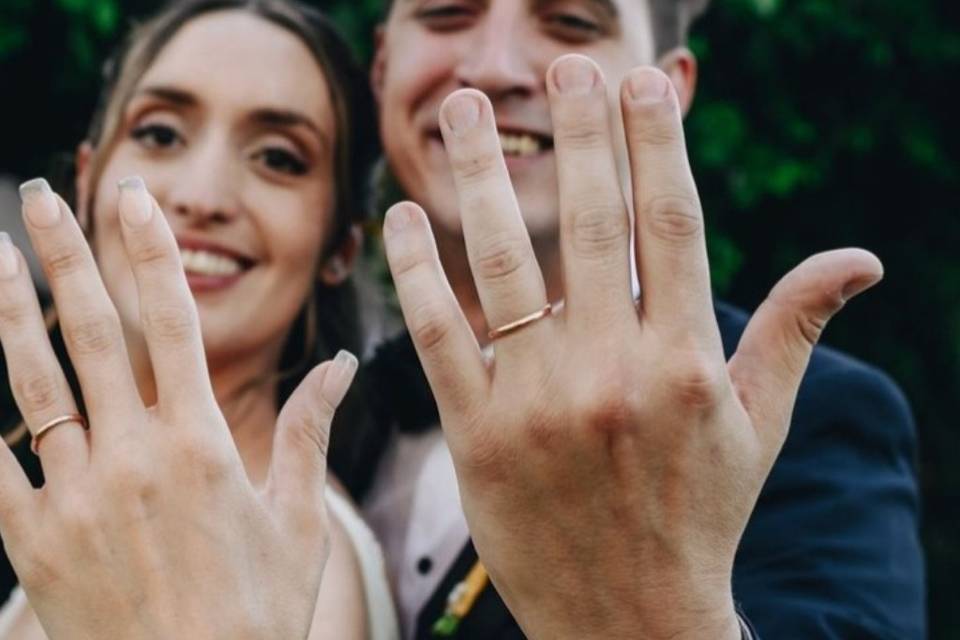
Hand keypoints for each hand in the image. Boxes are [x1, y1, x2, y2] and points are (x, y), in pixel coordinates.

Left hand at [0, 178, 356, 639]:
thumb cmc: (255, 611)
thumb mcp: (296, 518)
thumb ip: (309, 431)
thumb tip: (342, 366)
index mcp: (202, 443)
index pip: (174, 321)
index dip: (151, 251)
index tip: (134, 199)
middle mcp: (134, 455)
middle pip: (93, 331)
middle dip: (66, 253)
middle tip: (44, 195)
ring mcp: (76, 495)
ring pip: (34, 382)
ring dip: (12, 311)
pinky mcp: (32, 541)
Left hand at [382, 55, 882, 638]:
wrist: (628, 616)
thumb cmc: (698, 513)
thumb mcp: (759, 425)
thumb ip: (795, 331)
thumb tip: (858, 260)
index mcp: (688, 361)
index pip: (672, 224)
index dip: (655, 143)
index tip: (638, 83)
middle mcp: (614, 372)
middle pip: (591, 225)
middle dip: (578, 136)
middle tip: (561, 68)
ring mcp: (538, 402)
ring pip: (504, 264)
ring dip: (484, 177)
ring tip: (468, 109)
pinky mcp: (477, 435)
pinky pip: (439, 337)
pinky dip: (416, 271)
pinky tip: (400, 215)